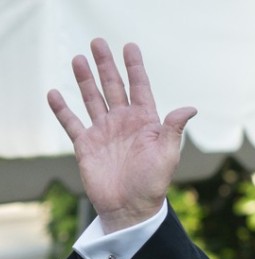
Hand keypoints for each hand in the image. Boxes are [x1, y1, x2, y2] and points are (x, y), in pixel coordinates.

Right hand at [46, 38, 196, 231]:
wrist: (130, 209)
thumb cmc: (153, 184)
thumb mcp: (167, 155)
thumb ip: (173, 129)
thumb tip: (190, 108)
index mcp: (146, 123)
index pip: (140, 88)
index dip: (135, 68)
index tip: (129, 47)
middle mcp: (124, 123)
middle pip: (113, 87)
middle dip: (106, 65)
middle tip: (98, 43)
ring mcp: (104, 132)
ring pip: (93, 99)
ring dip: (85, 80)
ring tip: (78, 59)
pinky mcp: (86, 145)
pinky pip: (72, 123)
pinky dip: (62, 109)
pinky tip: (54, 94)